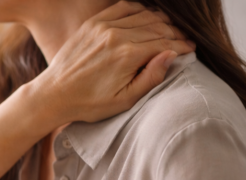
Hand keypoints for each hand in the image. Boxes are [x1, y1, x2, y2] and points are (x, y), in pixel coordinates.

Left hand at [33, 1, 195, 123]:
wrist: (55, 94)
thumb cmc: (89, 103)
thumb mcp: (124, 100)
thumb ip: (150, 78)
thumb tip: (171, 55)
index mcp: (127, 56)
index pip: (165, 43)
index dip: (181, 46)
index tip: (190, 50)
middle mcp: (117, 36)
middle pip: (157, 27)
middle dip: (175, 34)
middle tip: (184, 40)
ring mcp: (104, 26)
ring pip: (144, 15)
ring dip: (161, 21)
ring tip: (170, 30)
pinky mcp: (94, 23)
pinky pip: (124, 7)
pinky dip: (140, 10)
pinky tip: (148, 18)